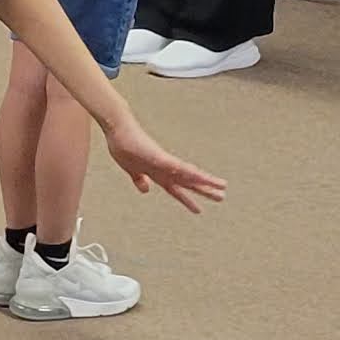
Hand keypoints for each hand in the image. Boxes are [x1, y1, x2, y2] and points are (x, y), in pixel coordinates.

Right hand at [104, 119, 227, 212]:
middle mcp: (164, 168)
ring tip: (221, 186)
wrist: (118, 128)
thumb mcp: (131, 169)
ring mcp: (163, 161)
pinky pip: (177, 166)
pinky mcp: (159, 156)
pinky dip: (188, 172)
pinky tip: (199, 176)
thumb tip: (146, 190)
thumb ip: (139, 179)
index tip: (199, 210)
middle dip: (204, 190)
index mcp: (157, 173)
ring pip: (189, 174)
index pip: (176, 190)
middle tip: (222, 197)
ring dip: (205, 181)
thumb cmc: (123, 146)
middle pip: (188, 182)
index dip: (187, 200)